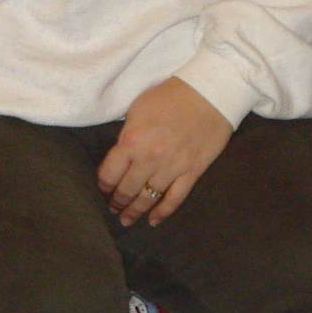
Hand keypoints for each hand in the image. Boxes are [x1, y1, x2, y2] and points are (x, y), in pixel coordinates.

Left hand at [97, 78, 231, 226]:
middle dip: (116, 202)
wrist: (211, 91)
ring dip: (135, 212)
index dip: (102, 186)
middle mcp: (149, 159)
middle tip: (111, 210)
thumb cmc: (171, 95)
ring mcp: (172, 168)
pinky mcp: (193, 172)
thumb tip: (120, 154)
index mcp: (131, 141)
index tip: (101, 191)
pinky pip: (175, 198)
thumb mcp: (137, 109)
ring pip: (148, 198)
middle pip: (126, 190)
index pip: (109, 174)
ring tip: (126, 221)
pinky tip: (153, 221)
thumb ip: (126, 135)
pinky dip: (163, 212)